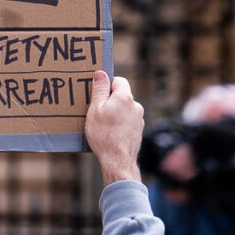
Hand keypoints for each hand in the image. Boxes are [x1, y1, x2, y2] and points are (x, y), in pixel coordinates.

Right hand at [85, 70, 143, 184]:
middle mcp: (135, 106)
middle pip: (121, 95)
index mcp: (125, 97)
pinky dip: (120, 123)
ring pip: (124, 109)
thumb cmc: (104, 135)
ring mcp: (139, 119)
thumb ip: (99, 90)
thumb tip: (101, 73)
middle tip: (96, 111)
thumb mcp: (95, 109)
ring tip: (103, 125)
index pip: (118, 80)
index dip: (107, 85)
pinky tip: (110, 133)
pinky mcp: (138, 131)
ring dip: (115, 113)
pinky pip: (127, 121)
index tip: (98, 94)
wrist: (118, 161)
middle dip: (109, 100)